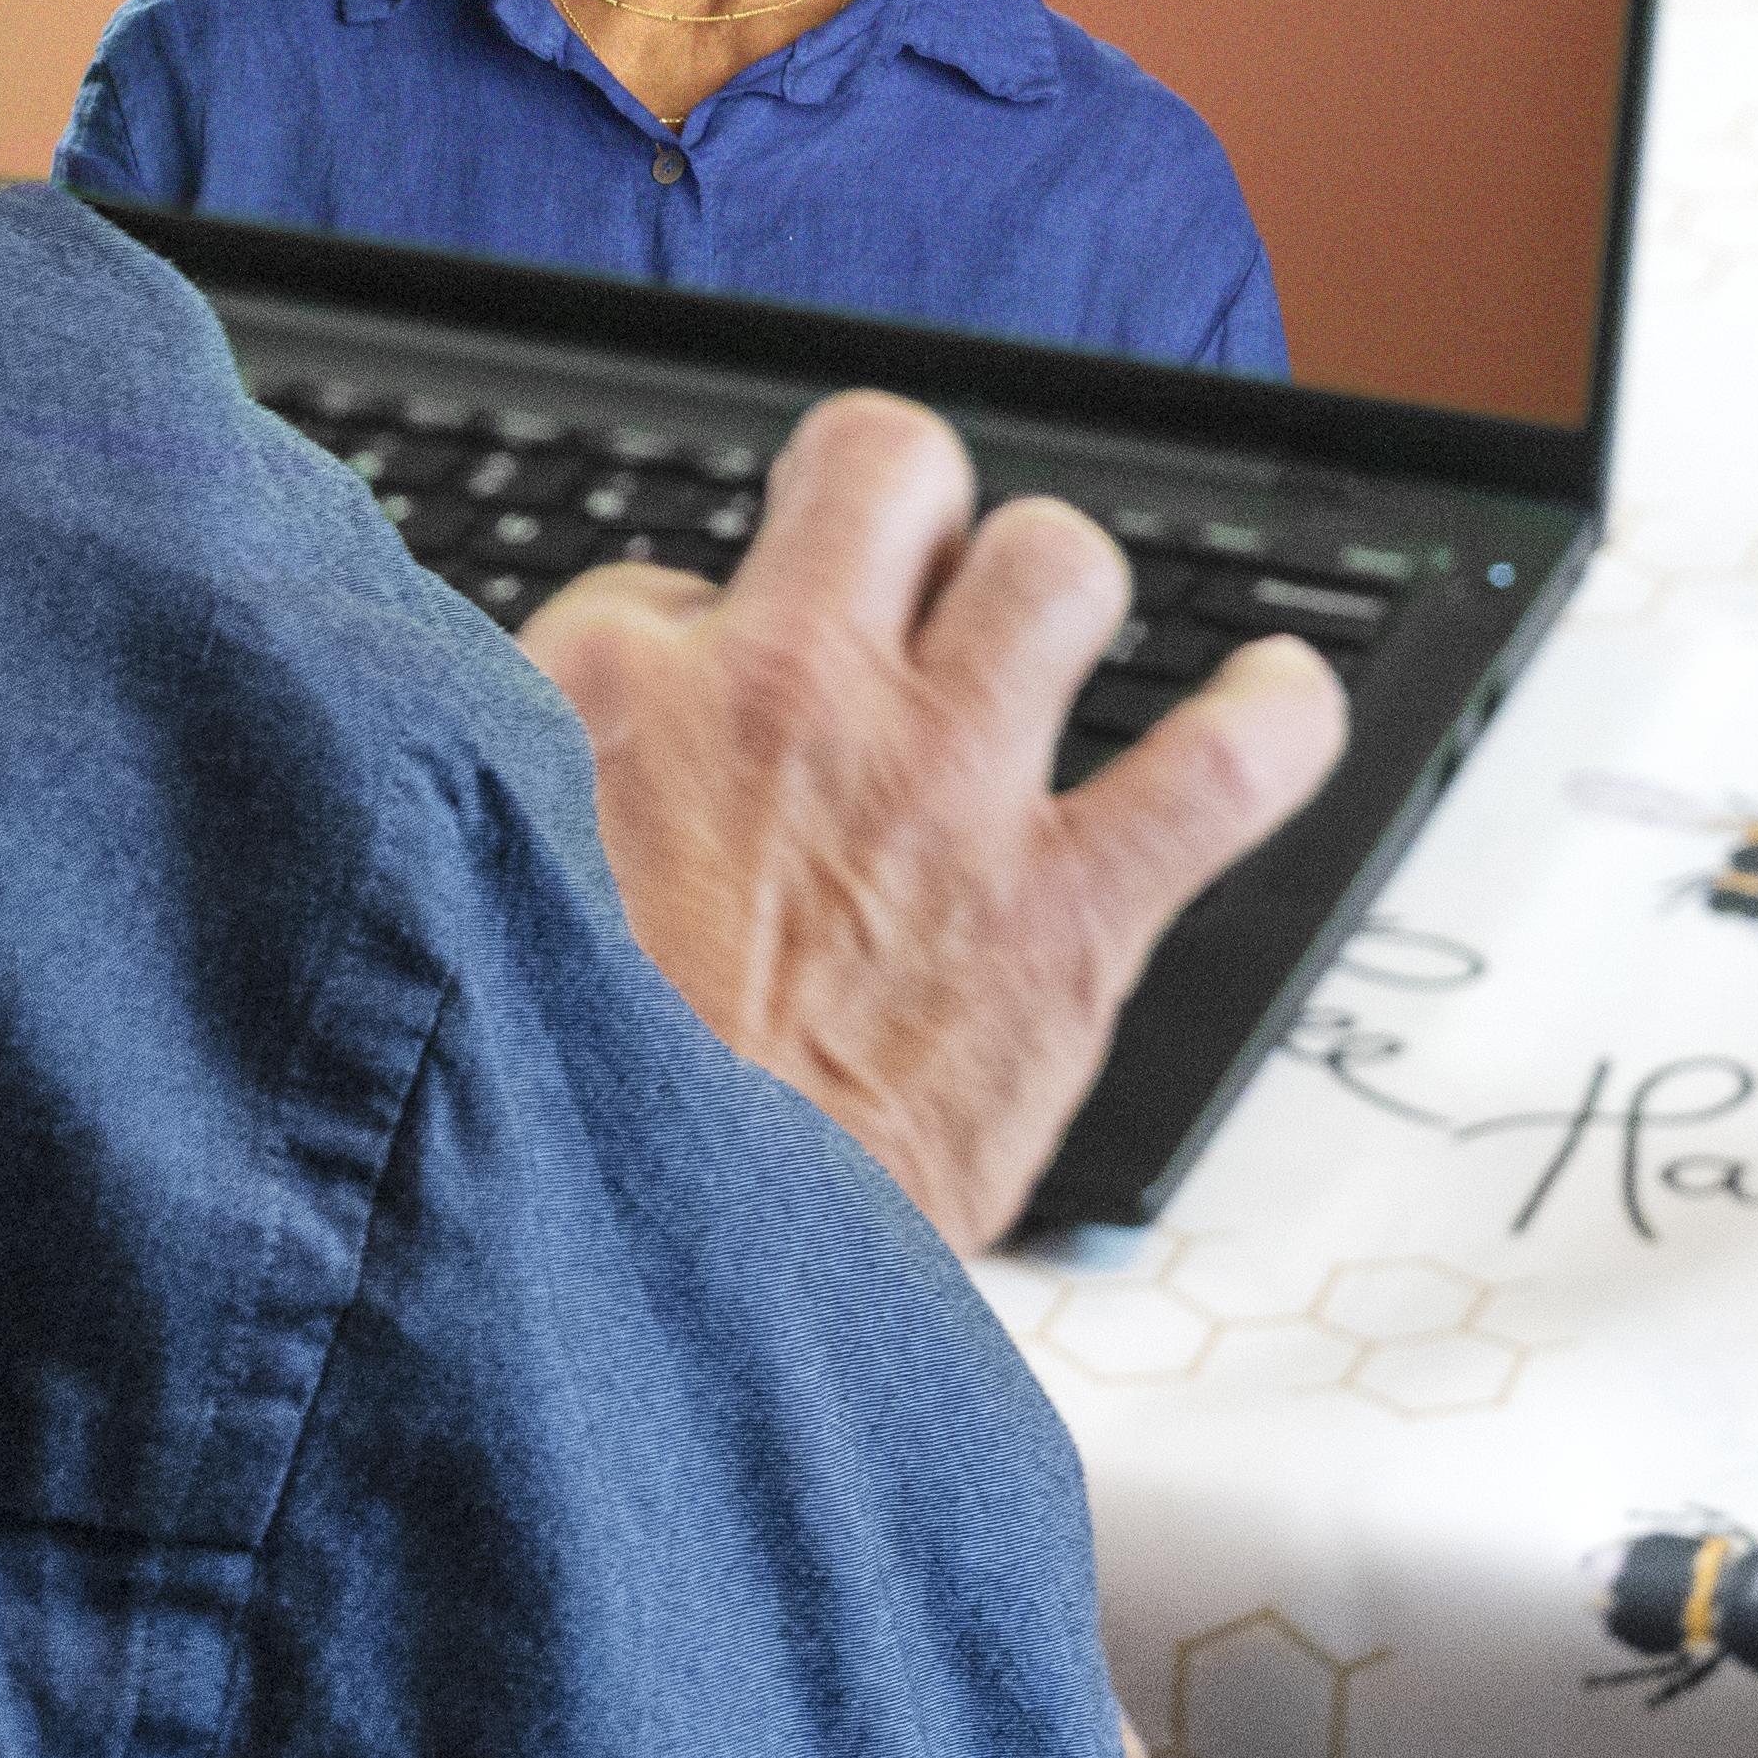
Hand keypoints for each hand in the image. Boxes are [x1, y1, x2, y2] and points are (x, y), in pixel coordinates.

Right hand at [519, 390, 1345, 1256]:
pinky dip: (1276, 720)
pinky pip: (1226, 762)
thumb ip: (529, 802)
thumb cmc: (567, 1120)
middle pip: (886, 467)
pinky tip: (1274, 705)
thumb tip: (580, 755)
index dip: (699, 650)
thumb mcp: (481, 901)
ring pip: (1059, 564)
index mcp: (611, 695)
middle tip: (897, 599)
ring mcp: (944, 791)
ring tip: (1044, 652)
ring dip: (1057, 600)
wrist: (653, 1290)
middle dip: (905, 511)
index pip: (669, 584)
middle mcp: (788, 702)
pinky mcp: (1067, 916)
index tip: (706, 736)